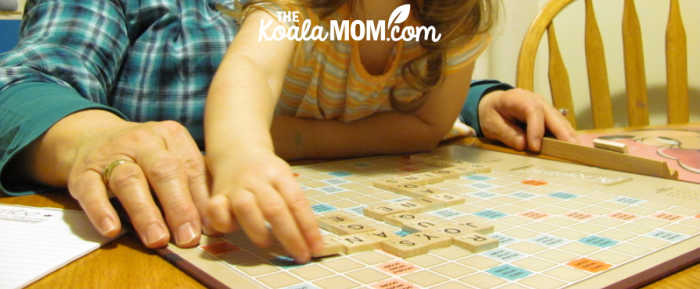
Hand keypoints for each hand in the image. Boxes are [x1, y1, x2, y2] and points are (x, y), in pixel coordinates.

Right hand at [67, 120, 210, 247]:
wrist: (92, 137)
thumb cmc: (145, 157)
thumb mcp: (171, 158)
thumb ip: (193, 185)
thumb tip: (214, 222)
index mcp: (171, 136)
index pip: (191, 168)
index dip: (201, 199)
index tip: (209, 228)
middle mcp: (143, 140)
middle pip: (164, 172)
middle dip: (178, 207)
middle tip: (187, 238)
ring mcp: (111, 154)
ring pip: (130, 181)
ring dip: (145, 213)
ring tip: (157, 239)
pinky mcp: (83, 172)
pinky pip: (91, 191)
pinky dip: (101, 211)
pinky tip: (112, 230)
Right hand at [205, 149, 322, 263]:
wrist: (237, 150)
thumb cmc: (267, 173)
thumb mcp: (285, 179)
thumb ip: (293, 204)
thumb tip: (311, 240)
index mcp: (279, 174)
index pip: (297, 202)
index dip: (308, 228)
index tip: (317, 249)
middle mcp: (257, 179)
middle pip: (275, 208)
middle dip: (290, 237)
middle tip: (301, 256)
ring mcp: (236, 187)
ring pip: (246, 208)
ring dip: (259, 231)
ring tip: (268, 244)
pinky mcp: (217, 195)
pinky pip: (216, 210)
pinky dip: (224, 223)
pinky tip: (232, 231)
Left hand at [478, 88, 578, 150]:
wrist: (494, 104)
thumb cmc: (492, 113)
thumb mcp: (491, 123)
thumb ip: (506, 133)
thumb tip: (524, 144)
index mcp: (519, 99)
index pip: (533, 111)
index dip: (536, 129)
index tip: (534, 147)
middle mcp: (536, 101)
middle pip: (553, 116)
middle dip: (563, 134)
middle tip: (572, 150)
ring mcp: (545, 109)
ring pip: (561, 122)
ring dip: (570, 137)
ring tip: (579, 153)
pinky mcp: (549, 118)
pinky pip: (561, 127)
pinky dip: (568, 137)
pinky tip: (575, 149)